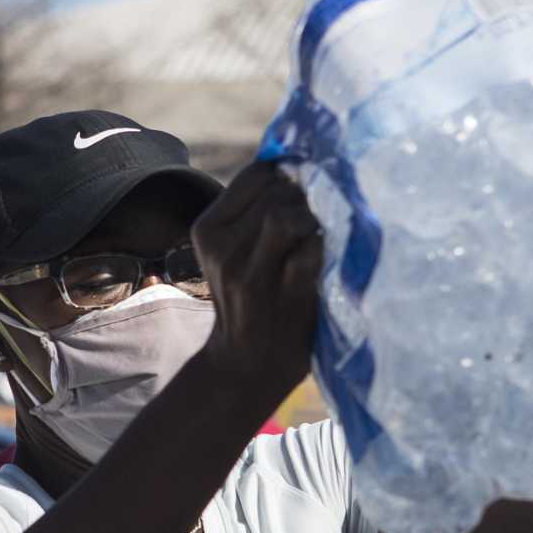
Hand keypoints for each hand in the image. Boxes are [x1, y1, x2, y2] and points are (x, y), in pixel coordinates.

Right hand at [190, 160, 322, 407]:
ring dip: (315, 221)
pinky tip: (325, 260)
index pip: (257, 173)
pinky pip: (310, 248)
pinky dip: (324, 247)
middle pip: (277, 191)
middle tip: (318, 224)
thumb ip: (256, 213)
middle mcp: (220, 244)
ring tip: (319, 240)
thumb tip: (302, 166)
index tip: (306, 193)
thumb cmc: (252, 301)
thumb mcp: (235, 253)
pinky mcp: (276, 292)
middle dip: (307, 200)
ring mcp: (245, 270)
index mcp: (207, 228)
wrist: (244, 365)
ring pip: (288, 213)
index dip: (290, 176)